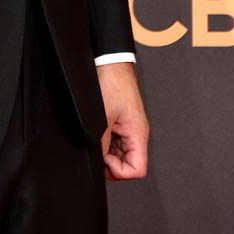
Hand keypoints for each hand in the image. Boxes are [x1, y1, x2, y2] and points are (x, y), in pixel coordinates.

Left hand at [96, 62, 148, 181]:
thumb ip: (101, 142)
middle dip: (110, 162)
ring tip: (95, 137)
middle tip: (96, 151)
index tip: (103, 160)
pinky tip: (96, 130)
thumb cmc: (113, 82)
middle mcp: (135, 132)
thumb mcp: (103, 116)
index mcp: (137, 134)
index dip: (119, 171)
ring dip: (106, 151)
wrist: (110, 62)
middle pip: (128, 163)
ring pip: (119, 153)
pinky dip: (104, 140)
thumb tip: (96, 160)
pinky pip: (114, 140)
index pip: (137, 169)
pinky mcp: (120, 121)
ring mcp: (128, 127)